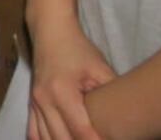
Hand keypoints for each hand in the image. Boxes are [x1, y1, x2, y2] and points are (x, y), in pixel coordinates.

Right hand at [28, 20, 116, 139]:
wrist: (50, 31)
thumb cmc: (78, 49)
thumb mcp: (100, 69)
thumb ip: (112, 93)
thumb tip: (128, 117)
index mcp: (62, 92)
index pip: (81, 130)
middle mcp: (44, 100)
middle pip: (62, 139)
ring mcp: (35, 102)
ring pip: (45, 138)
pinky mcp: (31, 103)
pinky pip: (33, 131)